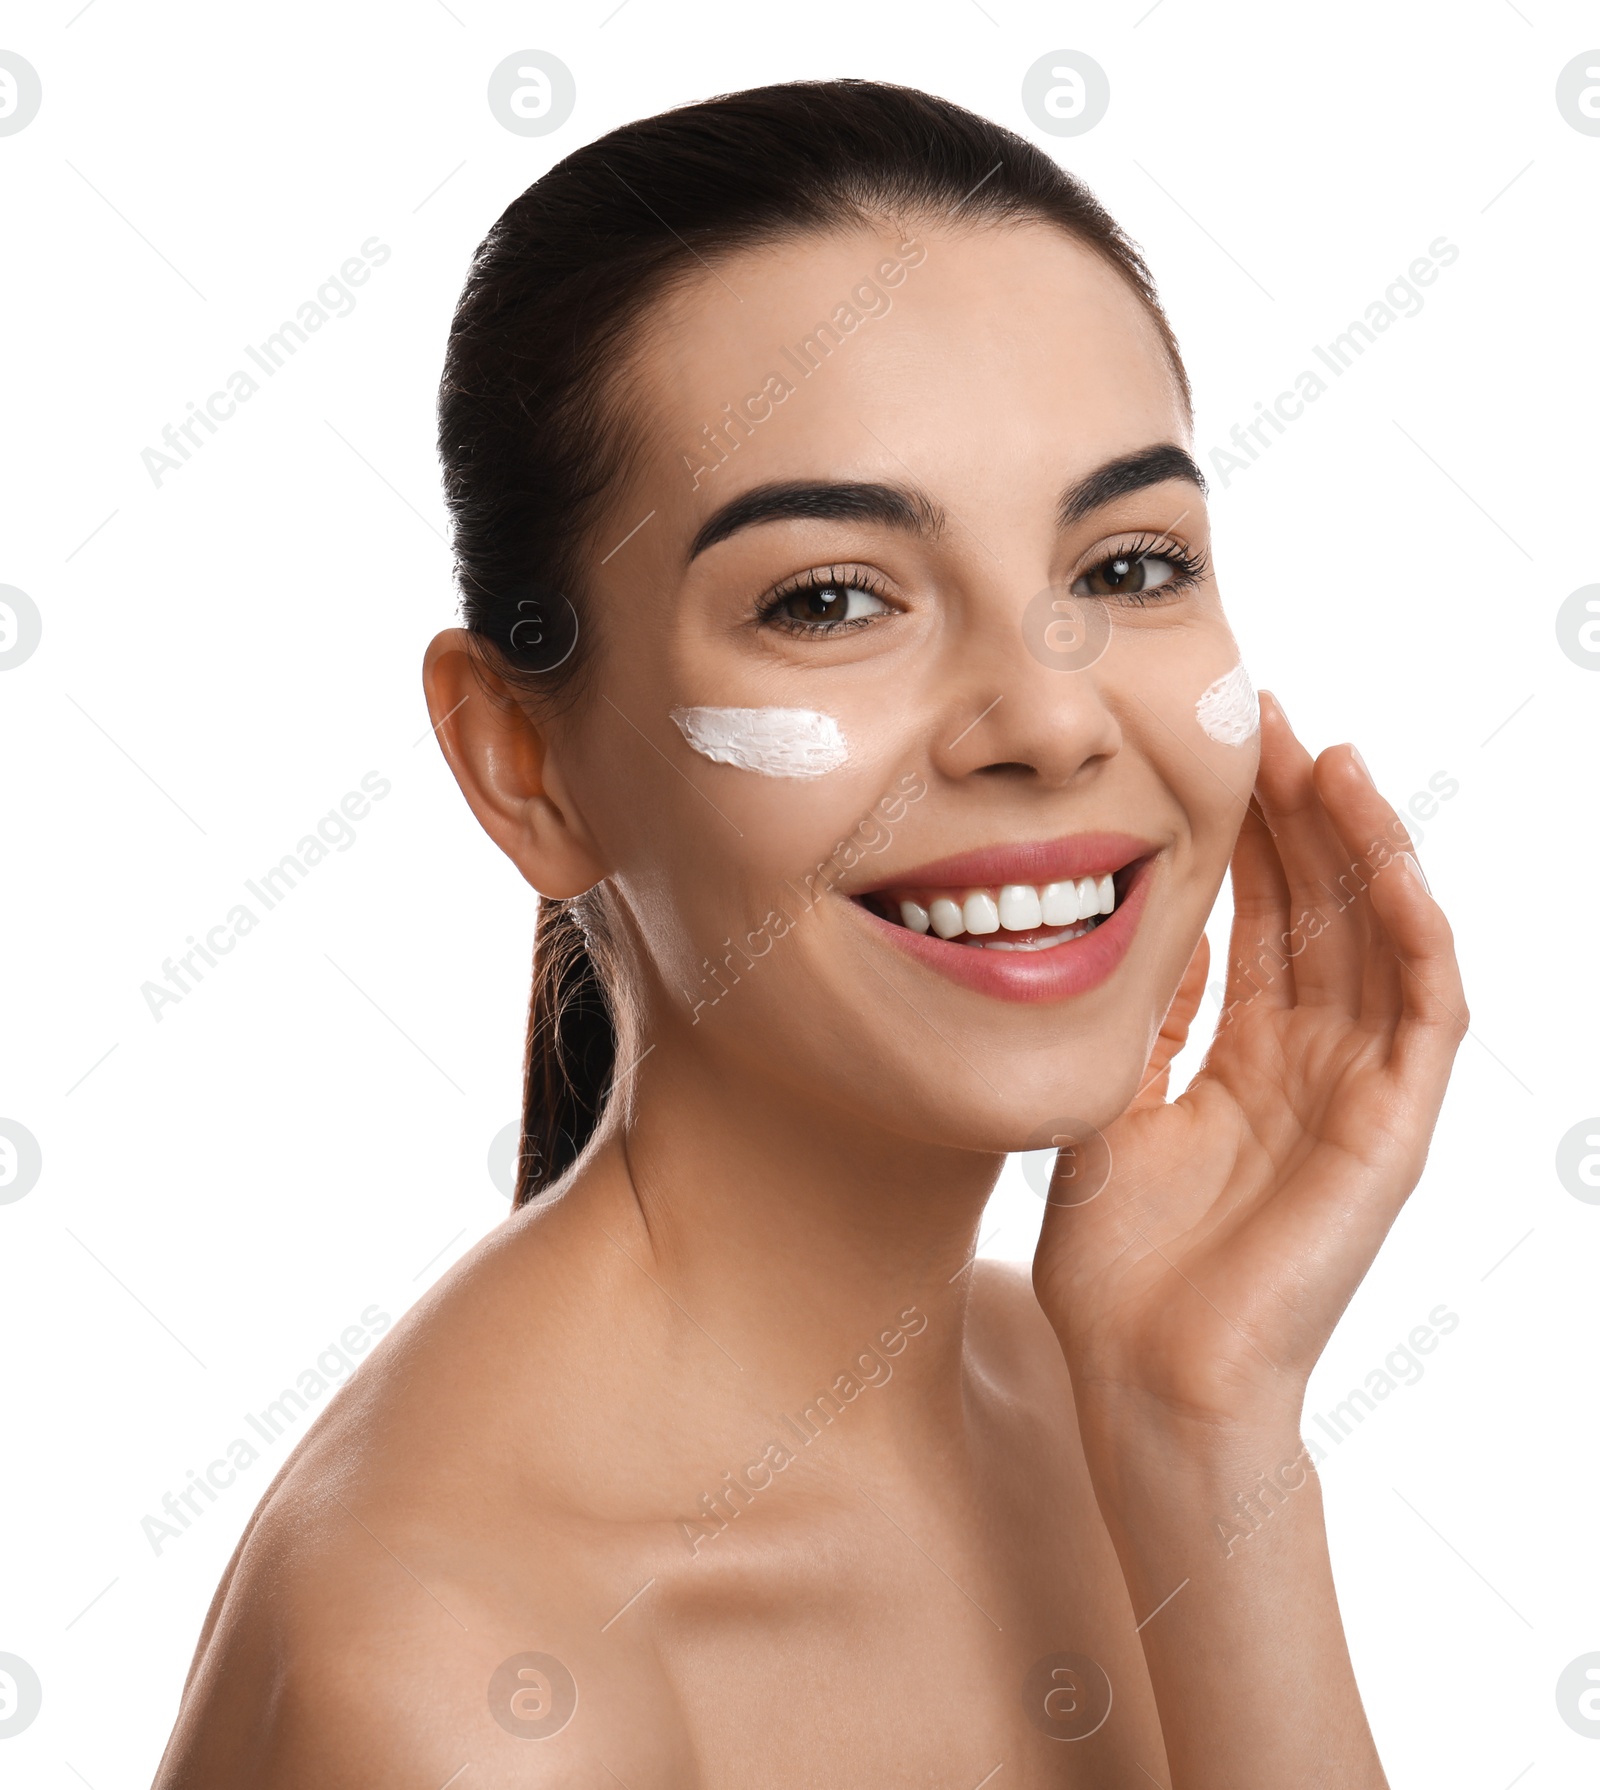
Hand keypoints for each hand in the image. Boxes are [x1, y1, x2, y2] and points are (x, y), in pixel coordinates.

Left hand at [1031, 693, 1467, 1445]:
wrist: (1144, 1379)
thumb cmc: (1118, 1270)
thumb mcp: (1110, 1109)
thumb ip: (1141, 1027)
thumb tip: (1147, 932)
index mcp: (1248, 1062)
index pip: (1266, 922)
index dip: (1251, 838)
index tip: (1221, 752)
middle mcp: (1312, 1067)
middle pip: (1325, 914)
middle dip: (1300, 817)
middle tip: (1269, 720)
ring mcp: (1358, 1098)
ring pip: (1383, 945)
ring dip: (1366, 850)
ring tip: (1329, 758)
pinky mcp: (1391, 1135)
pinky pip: (1425, 1017)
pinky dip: (1416, 934)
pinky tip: (1388, 860)